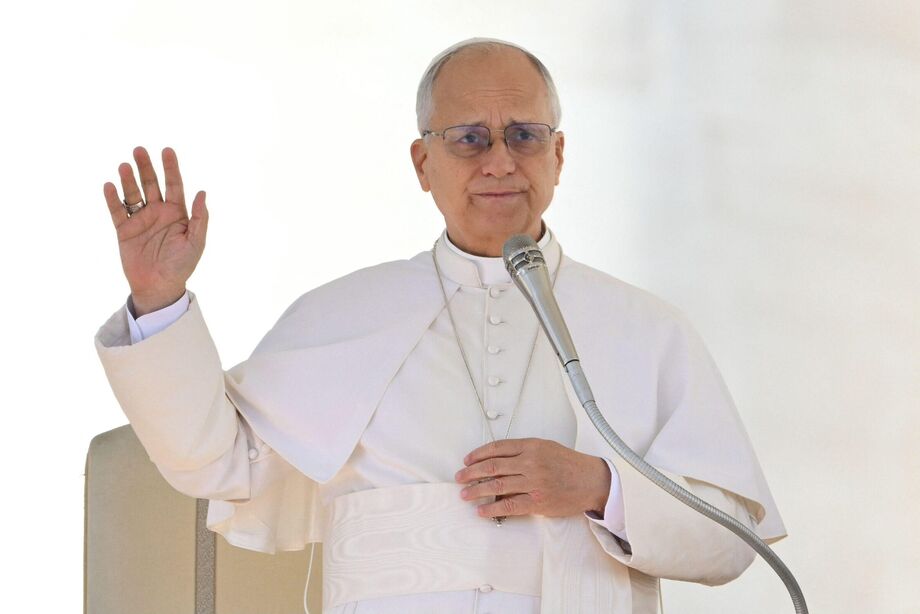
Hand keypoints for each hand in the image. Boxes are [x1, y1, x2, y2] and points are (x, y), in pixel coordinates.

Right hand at [103, 146, 207, 315]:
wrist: (160, 286)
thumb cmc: (182, 265)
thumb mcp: (196, 242)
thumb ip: (200, 217)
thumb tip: (202, 192)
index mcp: (177, 213)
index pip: (174, 184)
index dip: (171, 167)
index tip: (167, 150)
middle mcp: (158, 212)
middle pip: (151, 183)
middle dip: (146, 166)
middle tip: (139, 150)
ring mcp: (140, 219)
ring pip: (133, 193)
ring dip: (128, 179)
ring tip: (124, 166)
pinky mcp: (124, 230)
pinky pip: (117, 210)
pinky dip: (112, 198)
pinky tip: (109, 185)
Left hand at [455, 437, 611, 519]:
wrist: (591, 481)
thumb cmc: (569, 464)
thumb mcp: (546, 447)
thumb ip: (523, 451)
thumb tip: (496, 461)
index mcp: (531, 446)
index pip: (497, 448)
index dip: (478, 454)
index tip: (467, 460)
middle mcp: (530, 462)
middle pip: (492, 466)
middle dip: (471, 472)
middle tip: (459, 477)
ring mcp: (533, 483)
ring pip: (497, 486)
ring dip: (476, 490)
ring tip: (465, 494)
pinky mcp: (537, 502)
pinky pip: (509, 506)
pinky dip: (492, 509)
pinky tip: (482, 510)